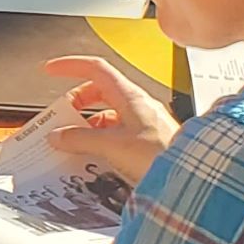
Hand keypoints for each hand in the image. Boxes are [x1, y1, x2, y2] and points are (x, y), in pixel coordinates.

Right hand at [37, 57, 181, 183]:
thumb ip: (81, 139)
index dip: (70, 66)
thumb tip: (60, 136)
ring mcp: (144, 123)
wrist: (192, 177)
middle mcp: (138, 105)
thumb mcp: (113, 146)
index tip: (51, 70)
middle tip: (61, 116)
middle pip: (99, 91)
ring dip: (88, 124)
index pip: (95, 68)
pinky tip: (95, 155)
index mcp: (130, 97)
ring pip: (108, 114)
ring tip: (74, 141)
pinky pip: (117, 132)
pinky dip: (101, 139)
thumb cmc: (163, 155)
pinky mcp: (148, 142)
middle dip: (76, 101)